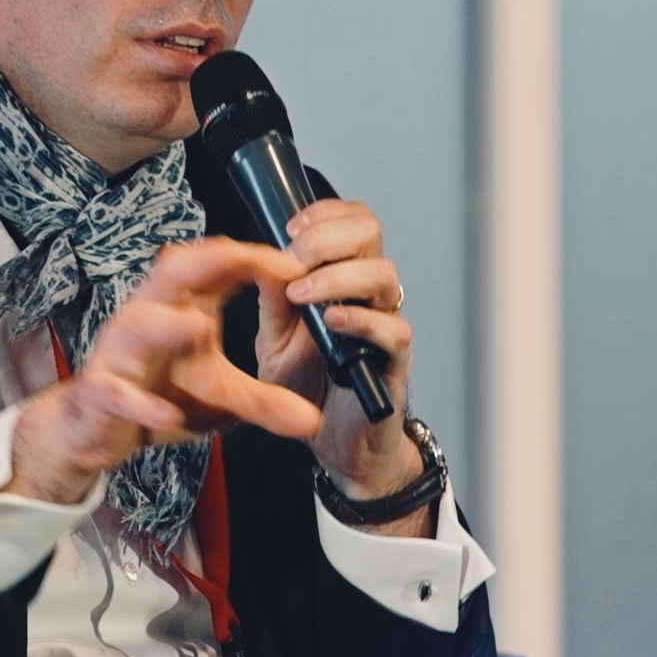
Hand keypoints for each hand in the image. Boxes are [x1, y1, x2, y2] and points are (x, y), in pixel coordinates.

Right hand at [4, 237, 324, 504]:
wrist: (98, 430)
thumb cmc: (162, 393)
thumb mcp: (222, 398)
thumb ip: (266, 401)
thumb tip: (313, 419)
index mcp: (182, 306)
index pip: (217, 264)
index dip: (253, 256)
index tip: (295, 264)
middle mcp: (148, 316)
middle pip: (172, 272)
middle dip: (206, 261)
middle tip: (247, 259)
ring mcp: (120, 352)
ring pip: (137, 325)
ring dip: (165, 324)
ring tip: (197, 327)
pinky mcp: (101, 390)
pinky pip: (118, 390)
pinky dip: (141, 402)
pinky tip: (167, 414)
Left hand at [256, 200, 429, 536]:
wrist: (332, 442)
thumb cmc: (309, 387)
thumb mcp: (274, 339)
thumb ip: (271, 301)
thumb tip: (264, 257)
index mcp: (341, 278)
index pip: (350, 222)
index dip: (326, 214)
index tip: (293, 226)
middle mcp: (367, 295)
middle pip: (370, 234)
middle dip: (328, 236)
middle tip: (296, 256)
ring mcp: (383, 325)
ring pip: (383, 275)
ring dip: (338, 276)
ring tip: (303, 294)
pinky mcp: (393, 362)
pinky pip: (392, 329)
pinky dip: (362, 319)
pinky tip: (334, 321)